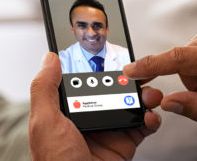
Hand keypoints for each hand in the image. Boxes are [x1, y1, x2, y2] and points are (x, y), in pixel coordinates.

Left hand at [29, 53, 161, 160]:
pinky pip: (143, 127)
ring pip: (131, 104)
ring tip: (149, 94)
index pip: (83, 80)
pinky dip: (151, 119)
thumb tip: (49, 58)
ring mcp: (108, 130)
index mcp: (66, 110)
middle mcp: (88, 117)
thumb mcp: (45, 122)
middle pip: (112, 89)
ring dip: (144, 95)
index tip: (110, 52)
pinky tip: (150, 117)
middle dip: (128, 79)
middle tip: (139, 72)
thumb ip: (45, 88)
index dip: (97, 66)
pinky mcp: (124, 144)